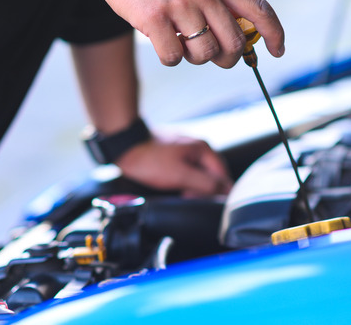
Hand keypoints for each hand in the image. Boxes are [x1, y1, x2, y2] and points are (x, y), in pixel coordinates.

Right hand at [88, 0, 284, 67]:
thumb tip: (242, 34)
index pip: (259, 10)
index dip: (274, 34)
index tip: (276, 51)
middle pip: (234, 43)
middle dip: (228, 58)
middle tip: (214, 55)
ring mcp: (180, 5)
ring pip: (205, 54)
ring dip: (194, 58)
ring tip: (181, 42)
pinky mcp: (155, 19)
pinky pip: (174, 58)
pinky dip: (170, 58)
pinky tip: (161, 42)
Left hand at [115, 134, 231, 196]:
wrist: (125, 147)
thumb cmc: (149, 160)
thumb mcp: (180, 175)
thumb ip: (205, 183)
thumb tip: (226, 192)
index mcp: (203, 149)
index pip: (223, 176)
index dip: (216, 193)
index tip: (204, 203)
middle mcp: (198, 147)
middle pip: (212, 175)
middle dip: (204, 191)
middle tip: (189, 199)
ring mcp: (186, 150)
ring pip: (199, 174)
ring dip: (193, 187)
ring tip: (181, 194)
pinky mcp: (175, 155)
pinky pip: (188, 171)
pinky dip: (185, 181)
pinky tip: (176, 188)